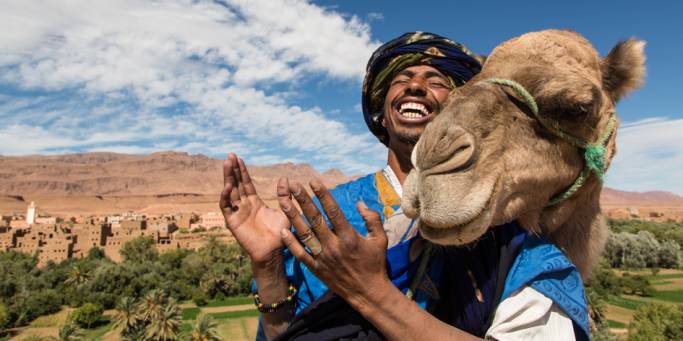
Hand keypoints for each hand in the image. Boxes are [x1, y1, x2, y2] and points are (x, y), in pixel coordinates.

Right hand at [219, 153, 289, 266]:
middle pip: (236, 184)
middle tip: (230, 155)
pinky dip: (225, 196)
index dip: (242, 171)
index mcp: (255, 203)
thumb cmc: (280, 234)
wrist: (273, 252)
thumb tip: (285, 179)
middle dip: (232, 170)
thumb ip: (284, 196)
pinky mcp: (232, 222)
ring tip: (227, 164)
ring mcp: (237, 213)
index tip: (238, 158)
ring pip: (230, 192)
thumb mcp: (285, 211)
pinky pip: (226, 207)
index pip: (246, 183)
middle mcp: (244, 206)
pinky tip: (228, 186)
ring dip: (228, 178)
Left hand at [276, 178, 389, 304]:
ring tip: (283, 201)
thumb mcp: (380, 239)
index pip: (333, 211)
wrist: (367, 292)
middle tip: (293, 185)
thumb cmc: (375, 263)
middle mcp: (333, 245)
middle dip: (303, 200)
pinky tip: (282, 230)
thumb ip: (372, 219)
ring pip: (304, 234)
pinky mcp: (316, 268)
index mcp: (349, 236)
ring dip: (293, 217)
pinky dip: (291, 242)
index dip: (323, 195)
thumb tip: (360, 203)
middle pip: (315, 219)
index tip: (313, 181)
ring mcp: (323, 258)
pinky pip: (300, 254)